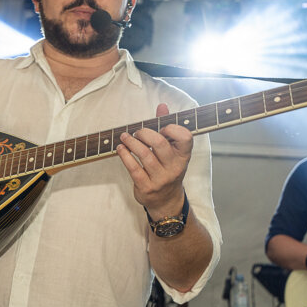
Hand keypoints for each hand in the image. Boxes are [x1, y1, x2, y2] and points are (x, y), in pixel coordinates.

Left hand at [115, 103, 191, 217]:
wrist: (166, 200)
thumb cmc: (167, 169)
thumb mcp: (172, 151)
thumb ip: (166, 128)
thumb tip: (162, 106)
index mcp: (183, 156)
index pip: (185, 137)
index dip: (172, 128)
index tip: (162, 127)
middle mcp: (174, 167)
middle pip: (160, 144)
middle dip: (145, 133)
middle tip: (137, 132)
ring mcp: (161, 179)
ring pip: (145, 155)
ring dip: (131, 143)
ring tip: (125, 137)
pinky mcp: (147, 187)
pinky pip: (133, 168)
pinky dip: (124, 156)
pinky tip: (121, 149)